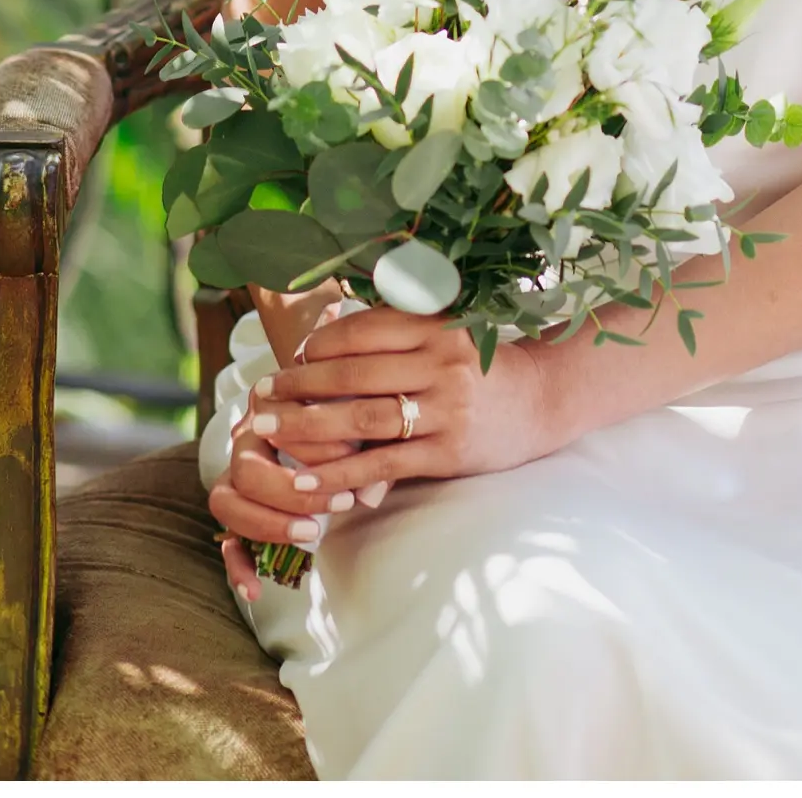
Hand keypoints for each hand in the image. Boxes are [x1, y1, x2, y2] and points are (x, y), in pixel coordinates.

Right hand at [212, 295, 361, 598]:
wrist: (338, 421)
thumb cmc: (356, 416)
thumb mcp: (367, 425)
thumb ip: (371, 450)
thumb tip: (371, 493)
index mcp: (271, 408)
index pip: (275, 425)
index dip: (315, 445)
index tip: (354, 454)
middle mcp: (245, 441)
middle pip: (245, 469)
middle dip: (290, 491)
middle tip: (340, 503)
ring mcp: (236, 479)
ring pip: (225, 503)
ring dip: (268, 523)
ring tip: (312, 534)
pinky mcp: (240, 515)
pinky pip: (226, 543)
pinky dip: (238, 567)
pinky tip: (256, 590)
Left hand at [232, 305, 555, 507]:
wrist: (540, 402)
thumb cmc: (478, 364)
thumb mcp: (444, 331)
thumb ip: (392, 327)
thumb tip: (324, 321)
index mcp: (438, 325)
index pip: (362, 331)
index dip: (318, 345)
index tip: (289, 358)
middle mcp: (444, 362)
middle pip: (354, 373)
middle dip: (299, 385)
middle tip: (261, 394)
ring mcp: (447, 408)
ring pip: (361, 417)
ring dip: (307, 426)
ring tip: (268, 430)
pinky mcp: (447, 452)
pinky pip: (381, 463)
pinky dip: (339, 472)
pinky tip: (306, 480)